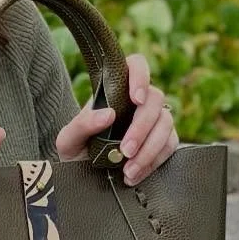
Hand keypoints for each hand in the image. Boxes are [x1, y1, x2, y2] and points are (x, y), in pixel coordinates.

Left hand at [52, 53, 178, 185]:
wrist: (82, 174)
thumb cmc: (76, 150)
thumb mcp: (68, 140)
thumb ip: (82, 125)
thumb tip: (108, 114)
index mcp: (116, 89)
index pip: (136, 66)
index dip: (140, 77)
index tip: (136, 99)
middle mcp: (138, 101)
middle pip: (155, 99)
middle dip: (141, 127)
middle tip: (125, 151)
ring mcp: (153, 120)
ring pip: (166, 123)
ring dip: (150, 149)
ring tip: (128, 170)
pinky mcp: (163, 140)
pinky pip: (170, 145)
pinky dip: (154, 161)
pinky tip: (136, 174)